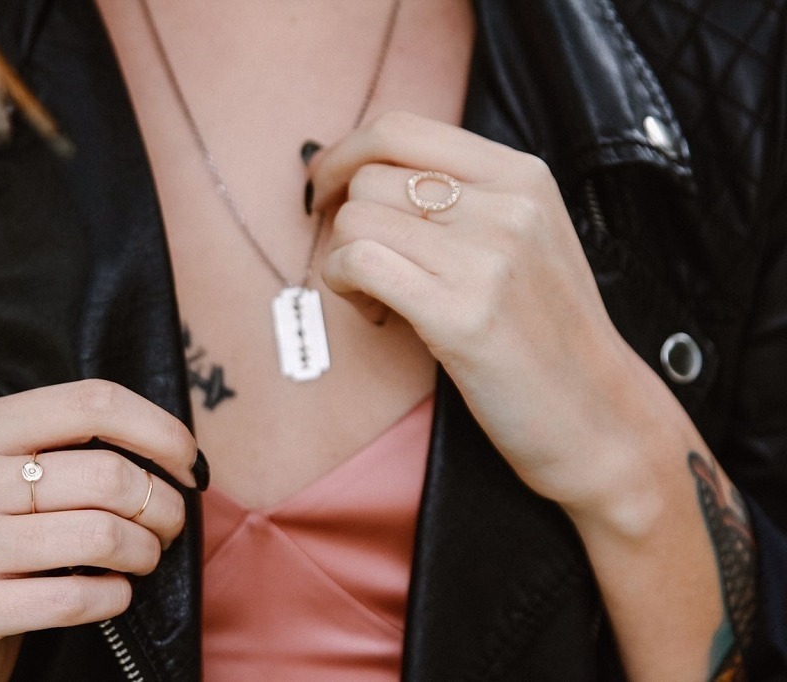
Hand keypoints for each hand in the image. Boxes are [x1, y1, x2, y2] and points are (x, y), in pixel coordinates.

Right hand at [0, 380, 197, 679]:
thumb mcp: (15, 475)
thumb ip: (76, 447)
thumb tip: (181, 451)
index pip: (92, 402)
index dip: (160, 430)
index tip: (190, 464)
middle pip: (106, 474)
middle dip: (162, 504)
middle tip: (169, 525)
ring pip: (100, 535)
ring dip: (145, 552)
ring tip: (144, 557)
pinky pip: (76, 597)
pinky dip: (116, 596)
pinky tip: (113, 593)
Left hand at [313, 111, 682, 509]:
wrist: (598, 416)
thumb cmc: (548, 333)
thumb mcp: (527, 238)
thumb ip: (463, 198)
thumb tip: (362, 174)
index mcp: (522, 175)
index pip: (400, 129)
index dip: (344, 155)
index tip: (325, 189)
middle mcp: (507, 204)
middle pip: (370, 179)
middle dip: (345, 223)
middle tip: (365, 269)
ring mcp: (487, 257)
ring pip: (356, 220)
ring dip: (345, 262)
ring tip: (379, 299)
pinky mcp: (459, 313)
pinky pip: (358, 263)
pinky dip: (344, 285)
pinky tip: (376, 314)